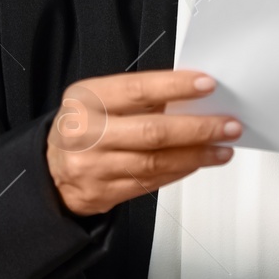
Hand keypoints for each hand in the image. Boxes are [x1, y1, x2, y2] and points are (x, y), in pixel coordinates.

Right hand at [44, 70, 241, 217]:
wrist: (50, 172)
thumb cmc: (83, 127)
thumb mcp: (99, 100)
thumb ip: (139, 96)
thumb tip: (191, 95)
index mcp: (86, 99)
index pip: (137, 89)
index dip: (175, 87)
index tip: (207, 85)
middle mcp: (86, 133)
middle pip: (152, 132)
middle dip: (198, 128)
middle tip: (228, 124)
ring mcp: (94, 167)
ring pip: (156, 162)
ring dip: (197, 154)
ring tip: (222, 146)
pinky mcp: (104, 193)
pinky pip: (152, 182)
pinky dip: (181, 171)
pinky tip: (198, 161)